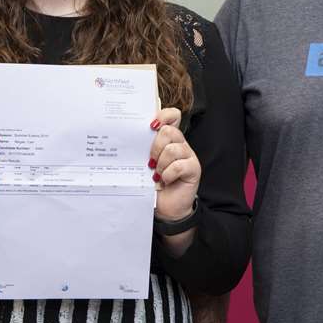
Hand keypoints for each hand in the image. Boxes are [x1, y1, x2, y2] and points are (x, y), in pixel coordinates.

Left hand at [150, 108, 199, 222]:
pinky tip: (165, 181)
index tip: (151, 126)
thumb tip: (129, 136)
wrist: (165, 208)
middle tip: (150, 162)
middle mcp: (180, 144)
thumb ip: (142, 149)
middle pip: (169, 131)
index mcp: (169, 139)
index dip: (163, 115)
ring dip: (161, 164)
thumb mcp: (144, 163)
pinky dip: (168, 174)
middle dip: (155, 147)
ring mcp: (189, 156)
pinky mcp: (194, 169)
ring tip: (157, 175)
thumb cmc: (153, 184)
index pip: (172, 115)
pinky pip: (179, 165)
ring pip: (173, 148)